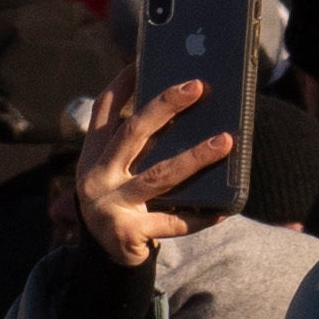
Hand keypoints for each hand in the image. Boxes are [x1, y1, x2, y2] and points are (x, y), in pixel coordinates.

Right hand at [56, 77, 225, 272]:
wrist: (104, 259)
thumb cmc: (122, 204)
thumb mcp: (118, 172)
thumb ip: (136, 146)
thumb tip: (180, 111)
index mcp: (93, 156)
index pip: (104, 110)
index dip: (122, 84)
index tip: (142, 59)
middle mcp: (97, 177)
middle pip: (133, 132)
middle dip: (165, 105)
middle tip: (199, 86)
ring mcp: (110, 205)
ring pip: (159, 176)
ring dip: (195, 157)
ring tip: (225, 141)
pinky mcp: (127, 233)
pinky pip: (171, 221)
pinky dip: (199, 217)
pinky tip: (223, 209)